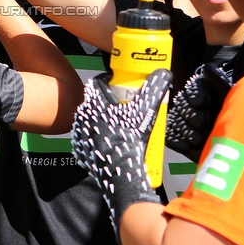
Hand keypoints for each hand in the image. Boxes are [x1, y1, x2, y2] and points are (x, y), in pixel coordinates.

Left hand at [72, 69, 171, 242]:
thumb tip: (165, 72)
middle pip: (94, 101)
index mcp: (93, 100)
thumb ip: (155, 88)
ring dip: (101, 119)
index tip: (122, 86)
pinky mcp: (79, 150)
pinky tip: (111, 142)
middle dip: (108, 101)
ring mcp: (78, 133)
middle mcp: (81, 114)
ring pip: (90, 119)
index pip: (98, 82)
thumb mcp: (146, 110)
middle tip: (125, 107)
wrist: (120, 172)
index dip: (110, 81)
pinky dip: (97, 137)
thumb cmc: (130, 137)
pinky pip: (88, 137)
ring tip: (119, 126)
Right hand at [165, 64, 233, 161]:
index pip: (193, 87)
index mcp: (203, 91)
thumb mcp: (231, 96)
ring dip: (186, 129)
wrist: (239, 140)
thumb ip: (219, 81)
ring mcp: (183, 121)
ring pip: (175, 120)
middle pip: (181, 104)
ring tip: (198, 138)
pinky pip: (170, 136)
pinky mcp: (179, 136)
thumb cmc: (236, 114)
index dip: (196, 94)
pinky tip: (187, 145)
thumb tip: (208, 67)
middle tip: (203, 121)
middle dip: (190, 113)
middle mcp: (190, 104)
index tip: (202, 103)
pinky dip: (176, 140)